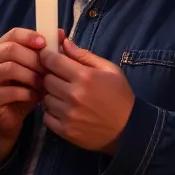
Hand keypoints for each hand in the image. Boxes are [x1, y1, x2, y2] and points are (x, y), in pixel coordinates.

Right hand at [0, 28, 47, 165]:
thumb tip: (61, 33)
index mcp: (1, 48)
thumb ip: (47, 52)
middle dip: (34, 59)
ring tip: (45, 85)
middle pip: (11, 49)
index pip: (13, 34)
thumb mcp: (37, 70)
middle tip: (49, 70)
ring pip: (10, 68)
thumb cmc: (25, 89)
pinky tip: (37, 97)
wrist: (11, 118)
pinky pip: (11, 90)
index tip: (45, 43)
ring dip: (32, 76)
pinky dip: (28, 93)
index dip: (29, 36)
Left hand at [39, 37, 134, 153]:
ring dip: (52, 95)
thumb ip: (84, 56)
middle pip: (46, 79)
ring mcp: (68, 114)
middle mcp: (73, 95)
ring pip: (45, 98)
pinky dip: (51, 112)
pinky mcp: (65, 130)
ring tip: (64, 96)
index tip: (49, 58)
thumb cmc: (120, 95)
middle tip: (61, 79)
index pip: (52, 61)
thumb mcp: (109, 69)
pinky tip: (64, 110)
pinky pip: (46, 116)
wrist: (129, 128)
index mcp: (84, 77)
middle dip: (51, 76)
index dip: (47, 57)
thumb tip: (63, 43)